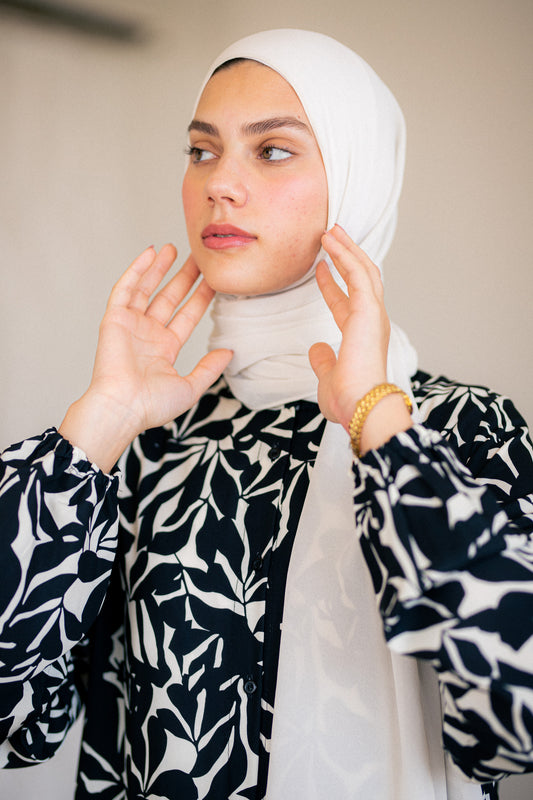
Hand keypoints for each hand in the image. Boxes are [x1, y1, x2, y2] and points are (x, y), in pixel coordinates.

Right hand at [60, 245, 231, 470]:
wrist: (123, 408)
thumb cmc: (152, 405)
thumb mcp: (190, 387)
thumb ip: (209, 368)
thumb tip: (230, 352)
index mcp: (164, 349)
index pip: (187, 316)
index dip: (200, 298)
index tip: (215, 281)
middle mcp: (147, 334)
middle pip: (169, 298)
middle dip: (184, 278)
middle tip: (199, 258)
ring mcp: (130, 325)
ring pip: (147, 289)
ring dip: (160, 268)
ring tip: (175, 248)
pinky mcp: (114, 319)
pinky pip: (125, 289)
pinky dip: (137, 270)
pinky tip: (151, 253)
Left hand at [309, 225, 411, 451]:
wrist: (362, 407)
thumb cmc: (348, 400)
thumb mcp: (328, 377)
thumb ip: (323, 361)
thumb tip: (315, 349)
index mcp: (363, 337)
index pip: (346, 304)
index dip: (331, 286)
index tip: (318, 271)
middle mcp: (372, 322)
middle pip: (361, 279)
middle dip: (346, 256)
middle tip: (332, 236)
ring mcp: (373, 314)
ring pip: (363, 270)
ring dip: (346, 248)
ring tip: (331, 229)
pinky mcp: (369, 310)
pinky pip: (358, 274)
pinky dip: (345, 255)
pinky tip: (331, 241)